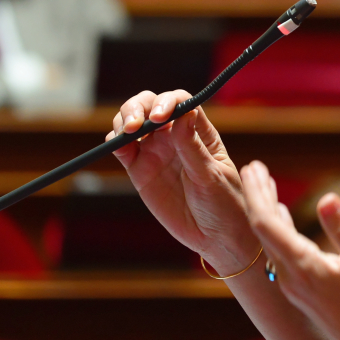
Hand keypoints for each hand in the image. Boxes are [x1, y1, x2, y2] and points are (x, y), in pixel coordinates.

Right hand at [108, 91, 257, 271]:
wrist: (217, 237)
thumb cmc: (224, 203)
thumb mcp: (211, 175)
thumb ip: (193, 147)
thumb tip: (184, 112)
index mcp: (199, 131)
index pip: (180, 102)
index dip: (168, 102)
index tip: (162, 116)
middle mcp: (175, 136)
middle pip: (151, 105)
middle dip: (139, 107)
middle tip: (136, 124)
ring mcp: (156, 152)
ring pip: (134, 123)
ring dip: (124, 120)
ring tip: (127, 133)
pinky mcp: (140, 171)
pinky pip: (124, 150)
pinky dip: (115, 143)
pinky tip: (116, 145)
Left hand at [241, 161, 339, 339]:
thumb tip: (327, 198)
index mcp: (303, 266)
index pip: (266, 223)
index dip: (256, 193)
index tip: (251, 167)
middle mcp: (289, 276)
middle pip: (262, 230)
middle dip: (257, 196)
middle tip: (253, 167)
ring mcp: (292, 285)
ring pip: (269, 241)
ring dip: (267, 211)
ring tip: (264, 185)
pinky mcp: (300, 290)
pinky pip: (279, 252)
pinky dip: (278, 228)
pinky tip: (283, 216)